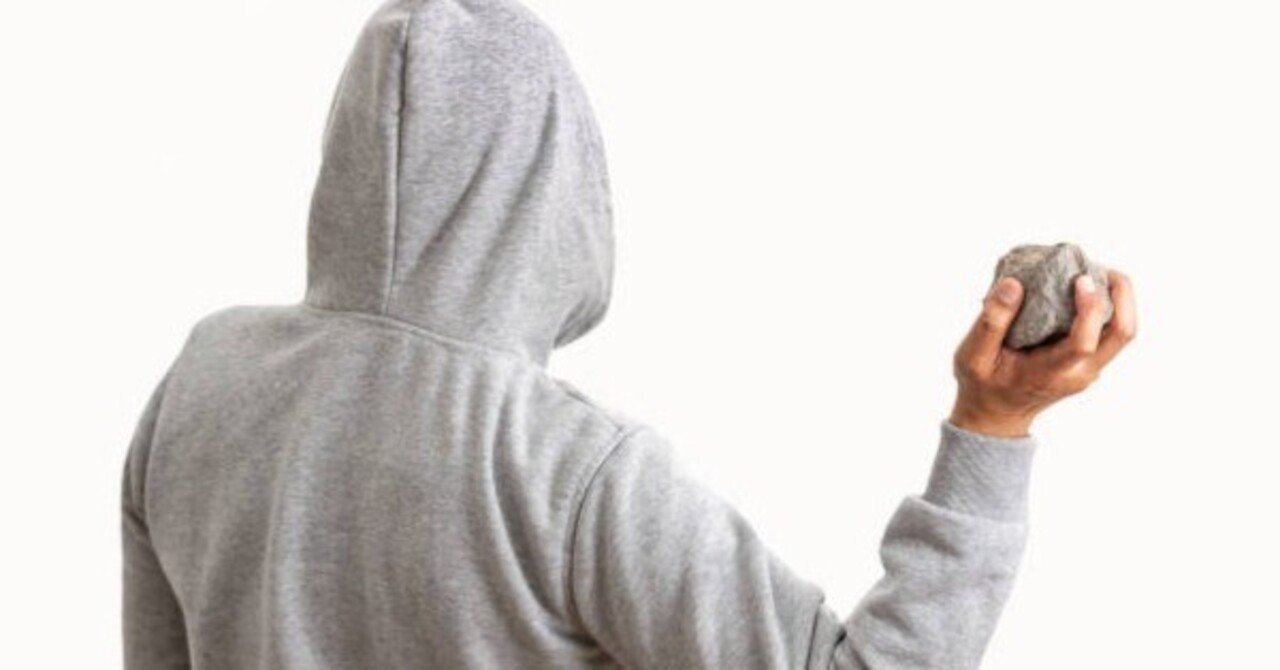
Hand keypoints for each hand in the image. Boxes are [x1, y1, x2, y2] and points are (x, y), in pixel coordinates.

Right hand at [949, 268, 1137, 437]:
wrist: (997, 415)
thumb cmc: (983, 385)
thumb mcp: (973, 356)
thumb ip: (991, 322)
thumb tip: (1014, 284)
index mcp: (1052, 373)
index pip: (1084, 342)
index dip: (1089, 308)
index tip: (1080, 279)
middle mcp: (1080, 373)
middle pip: (1122, 333)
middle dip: (1122, 294)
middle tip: (1100, 267)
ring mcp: (1089, 369)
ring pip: (1122, 332)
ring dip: (1118, 299)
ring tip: (1092, 273)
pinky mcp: (1089, 362)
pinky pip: (1108, 332)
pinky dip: (1105, 307)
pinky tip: (1082, 291)